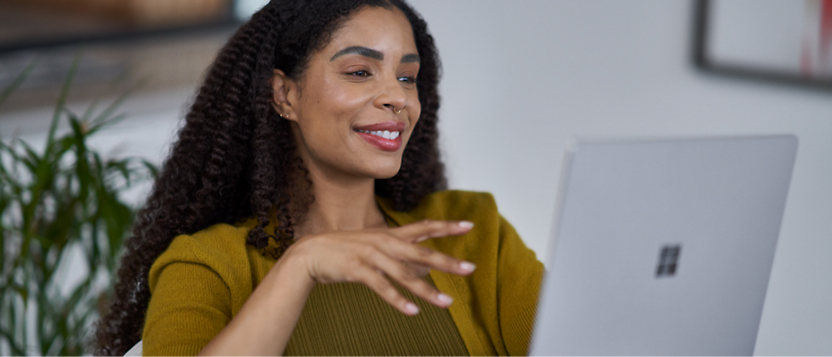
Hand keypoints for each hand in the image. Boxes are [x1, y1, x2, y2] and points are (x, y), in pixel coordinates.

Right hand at [283, 219, 476, 314]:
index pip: (424, 227)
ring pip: (405, 275)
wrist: (310, 253)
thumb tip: (427, 270)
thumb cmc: (345, 251)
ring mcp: (371, 255)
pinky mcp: (358, 270)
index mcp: (389, 235)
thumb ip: (402, 257)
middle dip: (447, 261)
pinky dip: (398, 300)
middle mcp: (384, 242)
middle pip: (422, 252)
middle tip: (470, 269)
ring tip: (447, 303)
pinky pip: (382, 287)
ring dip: (427, 291)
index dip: (446, 226)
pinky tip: (413, 311)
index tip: (469, 226)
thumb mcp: (376, 248)